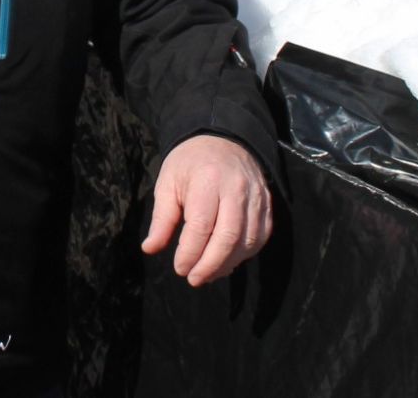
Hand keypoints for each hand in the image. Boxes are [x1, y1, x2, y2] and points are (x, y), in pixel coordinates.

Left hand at [141, 135, 271, 286]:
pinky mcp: (267, 203)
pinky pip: (260, 236)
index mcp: (207, 180)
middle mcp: (236, 188)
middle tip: (194, 279)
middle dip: (210, 265)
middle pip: (228, 237)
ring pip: (247, 241)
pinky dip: (245, 254)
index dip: (189, 253)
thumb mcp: (167, 183)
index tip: (179, 268)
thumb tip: (150, 249)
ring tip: (208, 273)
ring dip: (227, 264)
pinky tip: (227, 261)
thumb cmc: (189, 163)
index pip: (201, 226)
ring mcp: (256, 196)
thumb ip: (162, 218)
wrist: (222, 138)